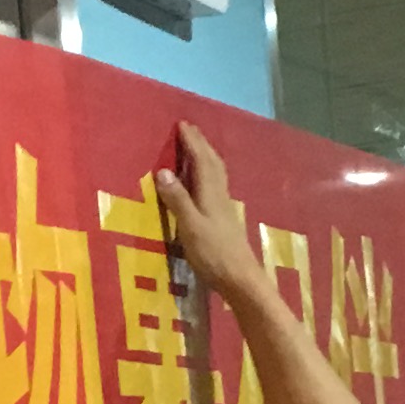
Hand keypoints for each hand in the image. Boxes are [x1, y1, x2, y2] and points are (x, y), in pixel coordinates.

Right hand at [153, 123, 267, 300]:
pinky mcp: (225, 219)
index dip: (192, 142)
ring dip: (206, 157)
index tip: (182, 124)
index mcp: (210, 193)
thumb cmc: (213, 254)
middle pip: (212, 163)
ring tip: (197, 148)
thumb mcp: (190, 226)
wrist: (240, 279)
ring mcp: (224, 208)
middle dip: (201, 144)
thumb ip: (177, 199)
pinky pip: (216, 185)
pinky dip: (209, 174)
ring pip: (216, 174)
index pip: (201, 160)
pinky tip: (206, 183)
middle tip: (189, 130)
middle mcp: (220, 195)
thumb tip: (164, 171)